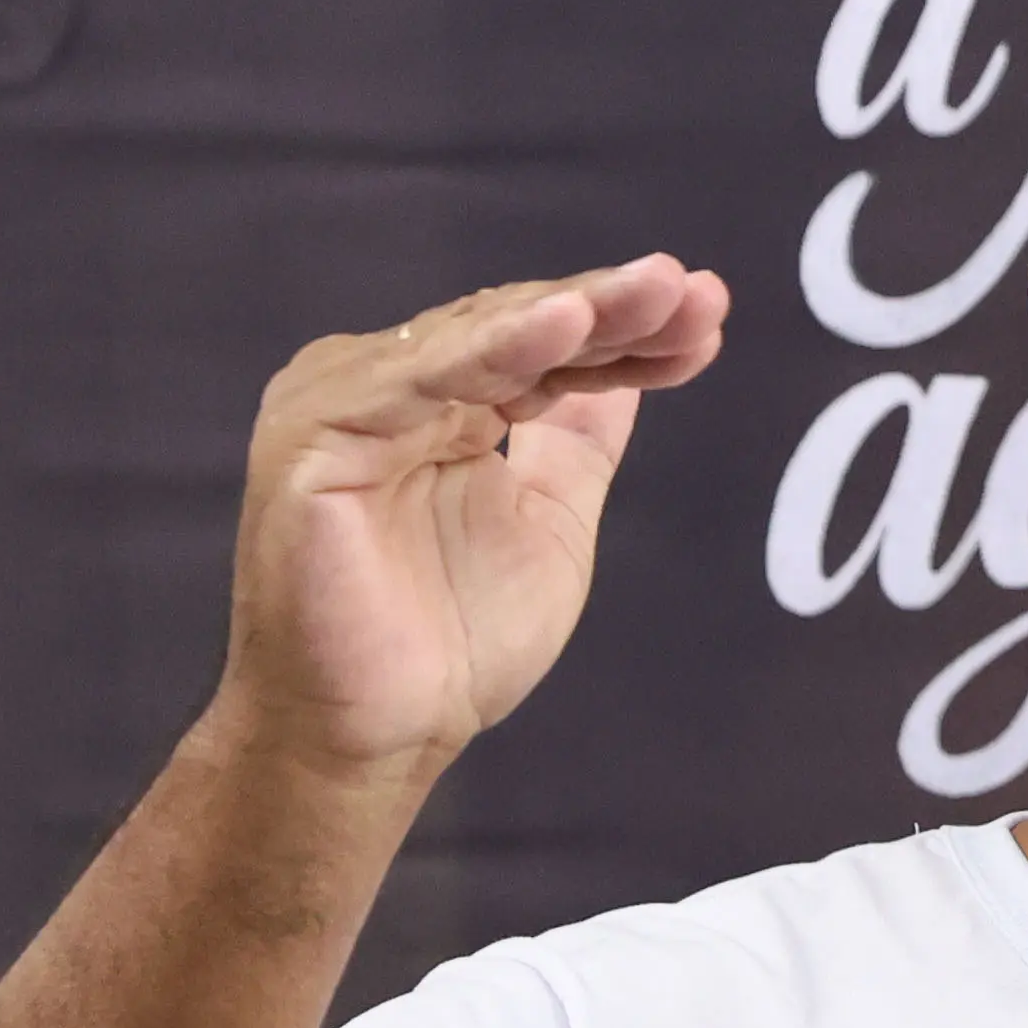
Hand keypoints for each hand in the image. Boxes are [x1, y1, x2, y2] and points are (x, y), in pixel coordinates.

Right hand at [208, 260, 730, 786]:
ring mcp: (348, 402)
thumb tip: (630, 369)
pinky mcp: (317, 431)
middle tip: (697, 292)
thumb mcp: (550, 523)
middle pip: (517, 327)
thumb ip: (578, 442)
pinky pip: (421, 377)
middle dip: (615, 309)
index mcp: (440, 404)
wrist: (380, 737)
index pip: (543, 348)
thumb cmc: (452, 647)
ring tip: (656, 290)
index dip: (626, 333)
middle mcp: (390, 387)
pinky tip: (566, 322)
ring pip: (481, 336)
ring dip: (576, 309)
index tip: (710, 319)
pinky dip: (498, 346)